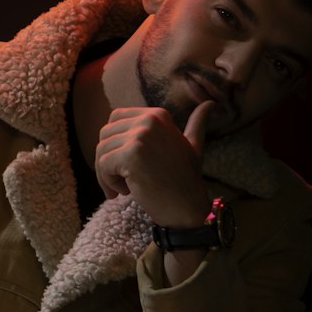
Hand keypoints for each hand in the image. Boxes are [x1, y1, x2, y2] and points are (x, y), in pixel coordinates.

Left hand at [94, 99, 213, 226]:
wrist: (188, 208)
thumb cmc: (186, 180)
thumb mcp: (193, 145)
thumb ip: (196, 124)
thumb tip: (211, 103)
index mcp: (157, 115)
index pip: (115, 119)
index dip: (115, 144)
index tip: (126, 165)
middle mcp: (149, 120)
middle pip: (105, 134)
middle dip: (107, 160)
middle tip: (123, 181)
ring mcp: (140, 137)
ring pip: (101, 150)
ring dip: (106, 174)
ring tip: (124, 188)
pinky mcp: (131, 156)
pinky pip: (102, 165)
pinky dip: (107, 182)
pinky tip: (125, 192)